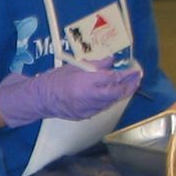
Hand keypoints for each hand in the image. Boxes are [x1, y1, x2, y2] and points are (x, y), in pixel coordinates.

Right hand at [0, 62, 142, 126]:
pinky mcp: (85, 115)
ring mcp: (87, 109)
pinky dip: (109, 100)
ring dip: (120, 93)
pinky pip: (102, 107)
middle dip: (128, 86)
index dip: (126, 76)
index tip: (135, 70)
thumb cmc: (54, 79)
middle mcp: (89, 98)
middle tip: (136, 78)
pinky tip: (112, 94)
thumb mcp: (74, 67)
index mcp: (85, 83)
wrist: (39, 99)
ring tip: (128, 85)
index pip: (112, 79)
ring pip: (110, 102)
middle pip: (115, 93)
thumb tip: (111, 60)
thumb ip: (94, 65)